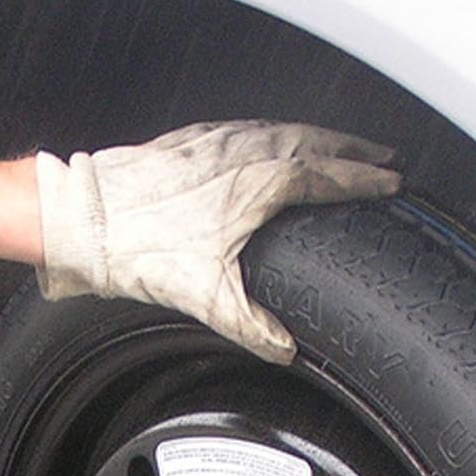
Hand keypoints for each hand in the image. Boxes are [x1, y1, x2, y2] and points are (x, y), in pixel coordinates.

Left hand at [34, 120, 399, 362]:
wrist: (84, 216)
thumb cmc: (139, 247)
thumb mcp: (205, 297)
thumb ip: (252, 326)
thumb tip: (284, 349)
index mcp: (259, 182)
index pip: (327, 176)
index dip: (362, 179)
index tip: (390, 180)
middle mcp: (243, 152)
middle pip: (314, 141)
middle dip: (353, 147)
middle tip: (382, 154)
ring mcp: (217, 141)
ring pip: (282, 128)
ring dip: (318, 135)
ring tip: (340, 144)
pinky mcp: (191, 139)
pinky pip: (249, 127)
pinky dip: (276, 131)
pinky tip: (273, 141)